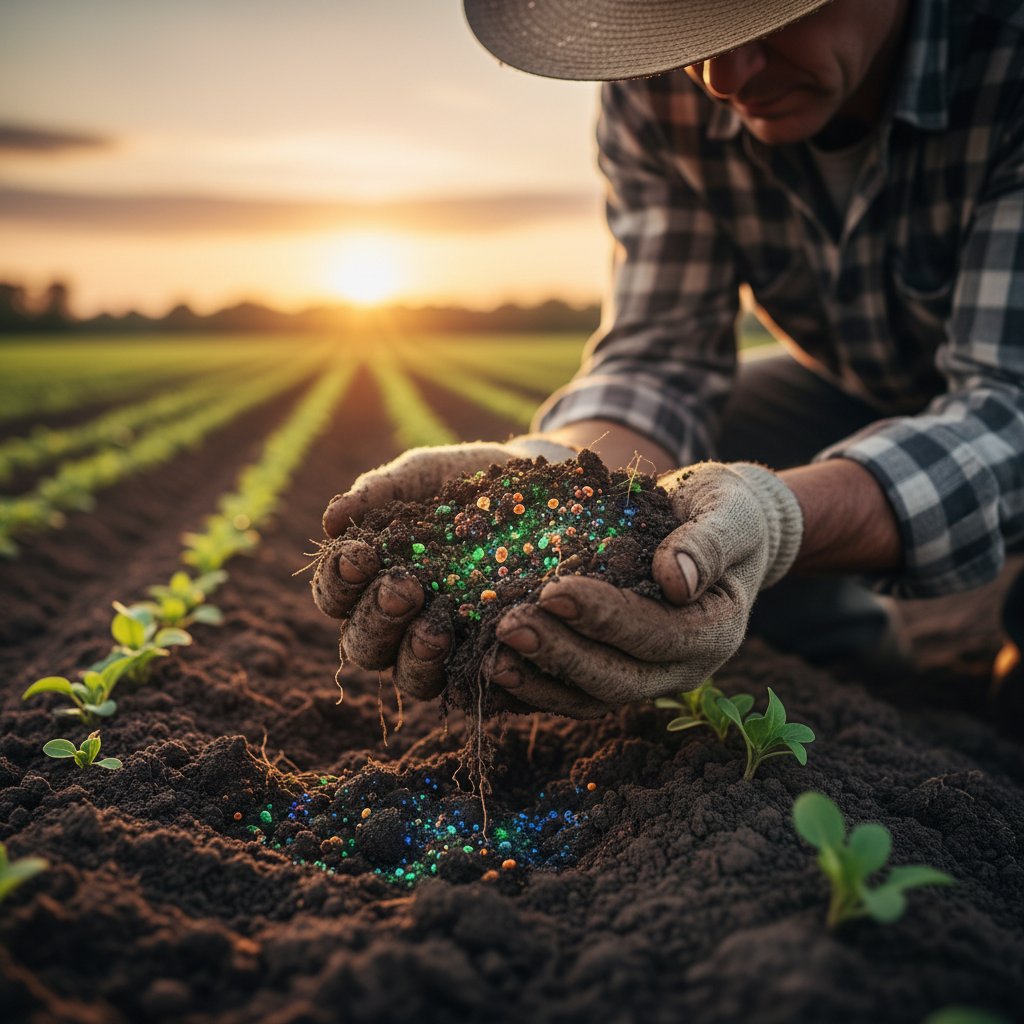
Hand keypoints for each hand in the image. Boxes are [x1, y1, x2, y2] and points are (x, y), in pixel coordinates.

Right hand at [311, 437, 575, 702]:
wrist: (534, 484)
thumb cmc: (461, 481)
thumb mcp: (421, 476)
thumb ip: (378, 493)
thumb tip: (332, 520)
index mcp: (368, 580)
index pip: (336, 593)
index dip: (338, 579)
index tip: (359, 555)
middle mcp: (396, 623)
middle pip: (364, 643)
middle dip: (377, 618)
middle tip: (403, 590)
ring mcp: (441, 646)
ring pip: (409, 675)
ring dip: (415, 656)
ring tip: (435, 631)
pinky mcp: (485, 660)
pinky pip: (471, 685)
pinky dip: (473, 679)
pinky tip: (486, 658)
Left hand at [486, 461, 804, 715]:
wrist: (716, 527)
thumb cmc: (725, 512)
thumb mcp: (728, 513)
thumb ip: (707, 542)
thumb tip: (676, 580)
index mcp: (714, 631)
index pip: (657, 635)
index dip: (605, 618)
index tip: (554, 591)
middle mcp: (680, 667)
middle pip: (616, 679)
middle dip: (559, 655)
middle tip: (507, 625)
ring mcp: (644, 676)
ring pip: (587, 698)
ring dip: (536, 680)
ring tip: (488, 657)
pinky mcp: (612, 669)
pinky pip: (567, 691)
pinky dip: (528, 687)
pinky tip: (486, 668)